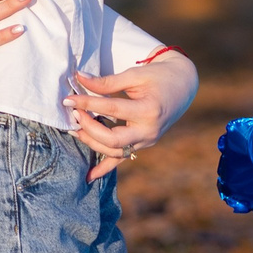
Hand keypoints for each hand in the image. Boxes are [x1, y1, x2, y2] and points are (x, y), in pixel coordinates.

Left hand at [63, 53, 198, 180]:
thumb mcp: (134, 75)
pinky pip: (122, 159)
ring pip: (114, 151)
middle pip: (112, 139)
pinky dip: (105, 168)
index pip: (112, 110)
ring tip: (75, 129)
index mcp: (149, 110)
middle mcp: (149, 130)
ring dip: (91, 142)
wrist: (183, 86)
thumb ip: (107, 82)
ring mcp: (147, 141)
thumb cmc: (159, 76)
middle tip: (74, 114)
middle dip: (88, 128)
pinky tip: (89, 176)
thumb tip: (79, 79)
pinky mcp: (144, 144)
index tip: (68, 100)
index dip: (87, 104)